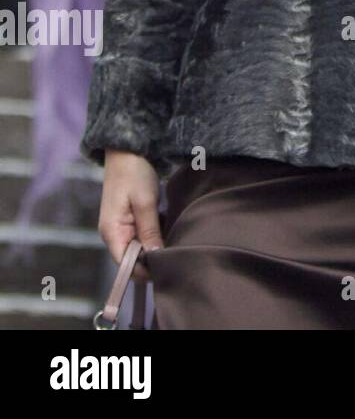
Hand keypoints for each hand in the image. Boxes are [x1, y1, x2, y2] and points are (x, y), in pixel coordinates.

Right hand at [98, 149, 164, 281]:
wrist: (128, 149)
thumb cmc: (134, 172)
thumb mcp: (145, 202)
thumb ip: (149, 230)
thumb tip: (155, 257)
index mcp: (112, 233)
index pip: (126, 265)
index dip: (145, 270)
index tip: (168, 267)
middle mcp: (114, 234)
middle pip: (133, 259)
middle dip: (153, 259)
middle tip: (178, 255)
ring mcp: (121, 226)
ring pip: (140, 247)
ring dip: (156, 247)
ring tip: (177, 244)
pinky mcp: (130, 219)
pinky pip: (143, 235)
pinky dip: (155, 236)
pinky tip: (170, 231)